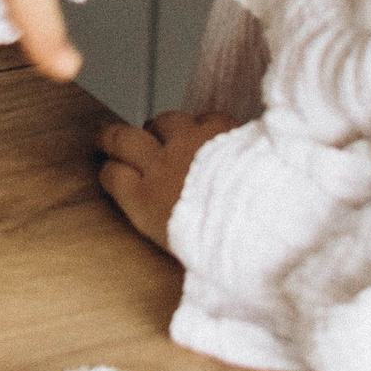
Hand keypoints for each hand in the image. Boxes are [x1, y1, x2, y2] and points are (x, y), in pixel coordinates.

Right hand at [97, 110, 234, 250]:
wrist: (263, 220)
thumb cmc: (228, 246)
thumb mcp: (186, 253)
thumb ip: (169, 231)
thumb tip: (169, 230)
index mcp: (149, 203)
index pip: (113, 176)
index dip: (109, 171)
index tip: (109, 170)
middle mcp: (162, 167)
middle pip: (123, 140)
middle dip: (111, 137)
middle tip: (106, 136)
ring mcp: (190, 144)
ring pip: (164, 122)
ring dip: (161, 127)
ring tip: (164, 133)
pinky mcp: (220, 130)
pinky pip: (204, 117)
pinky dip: (203, 124)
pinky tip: (208, 132)